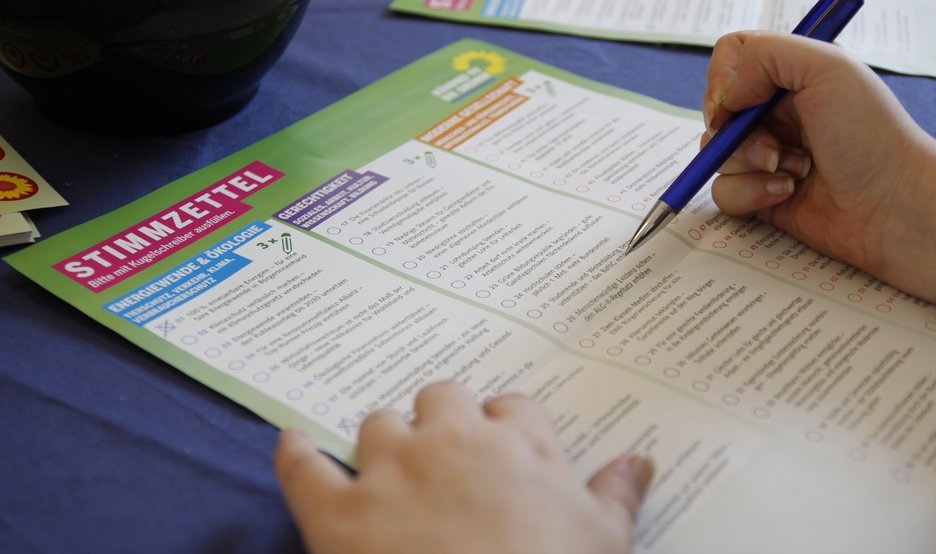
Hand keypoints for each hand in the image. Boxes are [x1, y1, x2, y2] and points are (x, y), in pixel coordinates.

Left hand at [274, 381, 653, 553]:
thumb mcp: (603, 541)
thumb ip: (617, 493)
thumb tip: (641, 461)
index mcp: (516, 443)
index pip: (511, 407)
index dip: (504, 426)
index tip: (503, 446)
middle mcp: (451, 440)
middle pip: (441, 397)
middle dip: (443, 418)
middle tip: (448, 454)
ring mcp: (391, 471)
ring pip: (380, 423)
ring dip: (385, 440)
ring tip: (390, 466)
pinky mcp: (338, 513)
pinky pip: (304, 465)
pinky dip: (296, 453)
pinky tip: (294, 442)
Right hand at [702, 31, 935, 304]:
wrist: (895, 206)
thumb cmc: (870, 133)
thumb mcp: (826, 66)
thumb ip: (760, 56)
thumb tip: (721, 96)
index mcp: (792, 75)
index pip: (731, 59)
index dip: (724, 80)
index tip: (741, 101)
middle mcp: (776, 113)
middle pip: (716, 110)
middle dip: (738, 130)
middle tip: (775, 144)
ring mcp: (766, 156)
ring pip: (716, 154)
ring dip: (750, 163)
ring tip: (794, 171)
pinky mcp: (761, 196)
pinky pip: (724, 192)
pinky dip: (750, 193)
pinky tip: (787, 193)